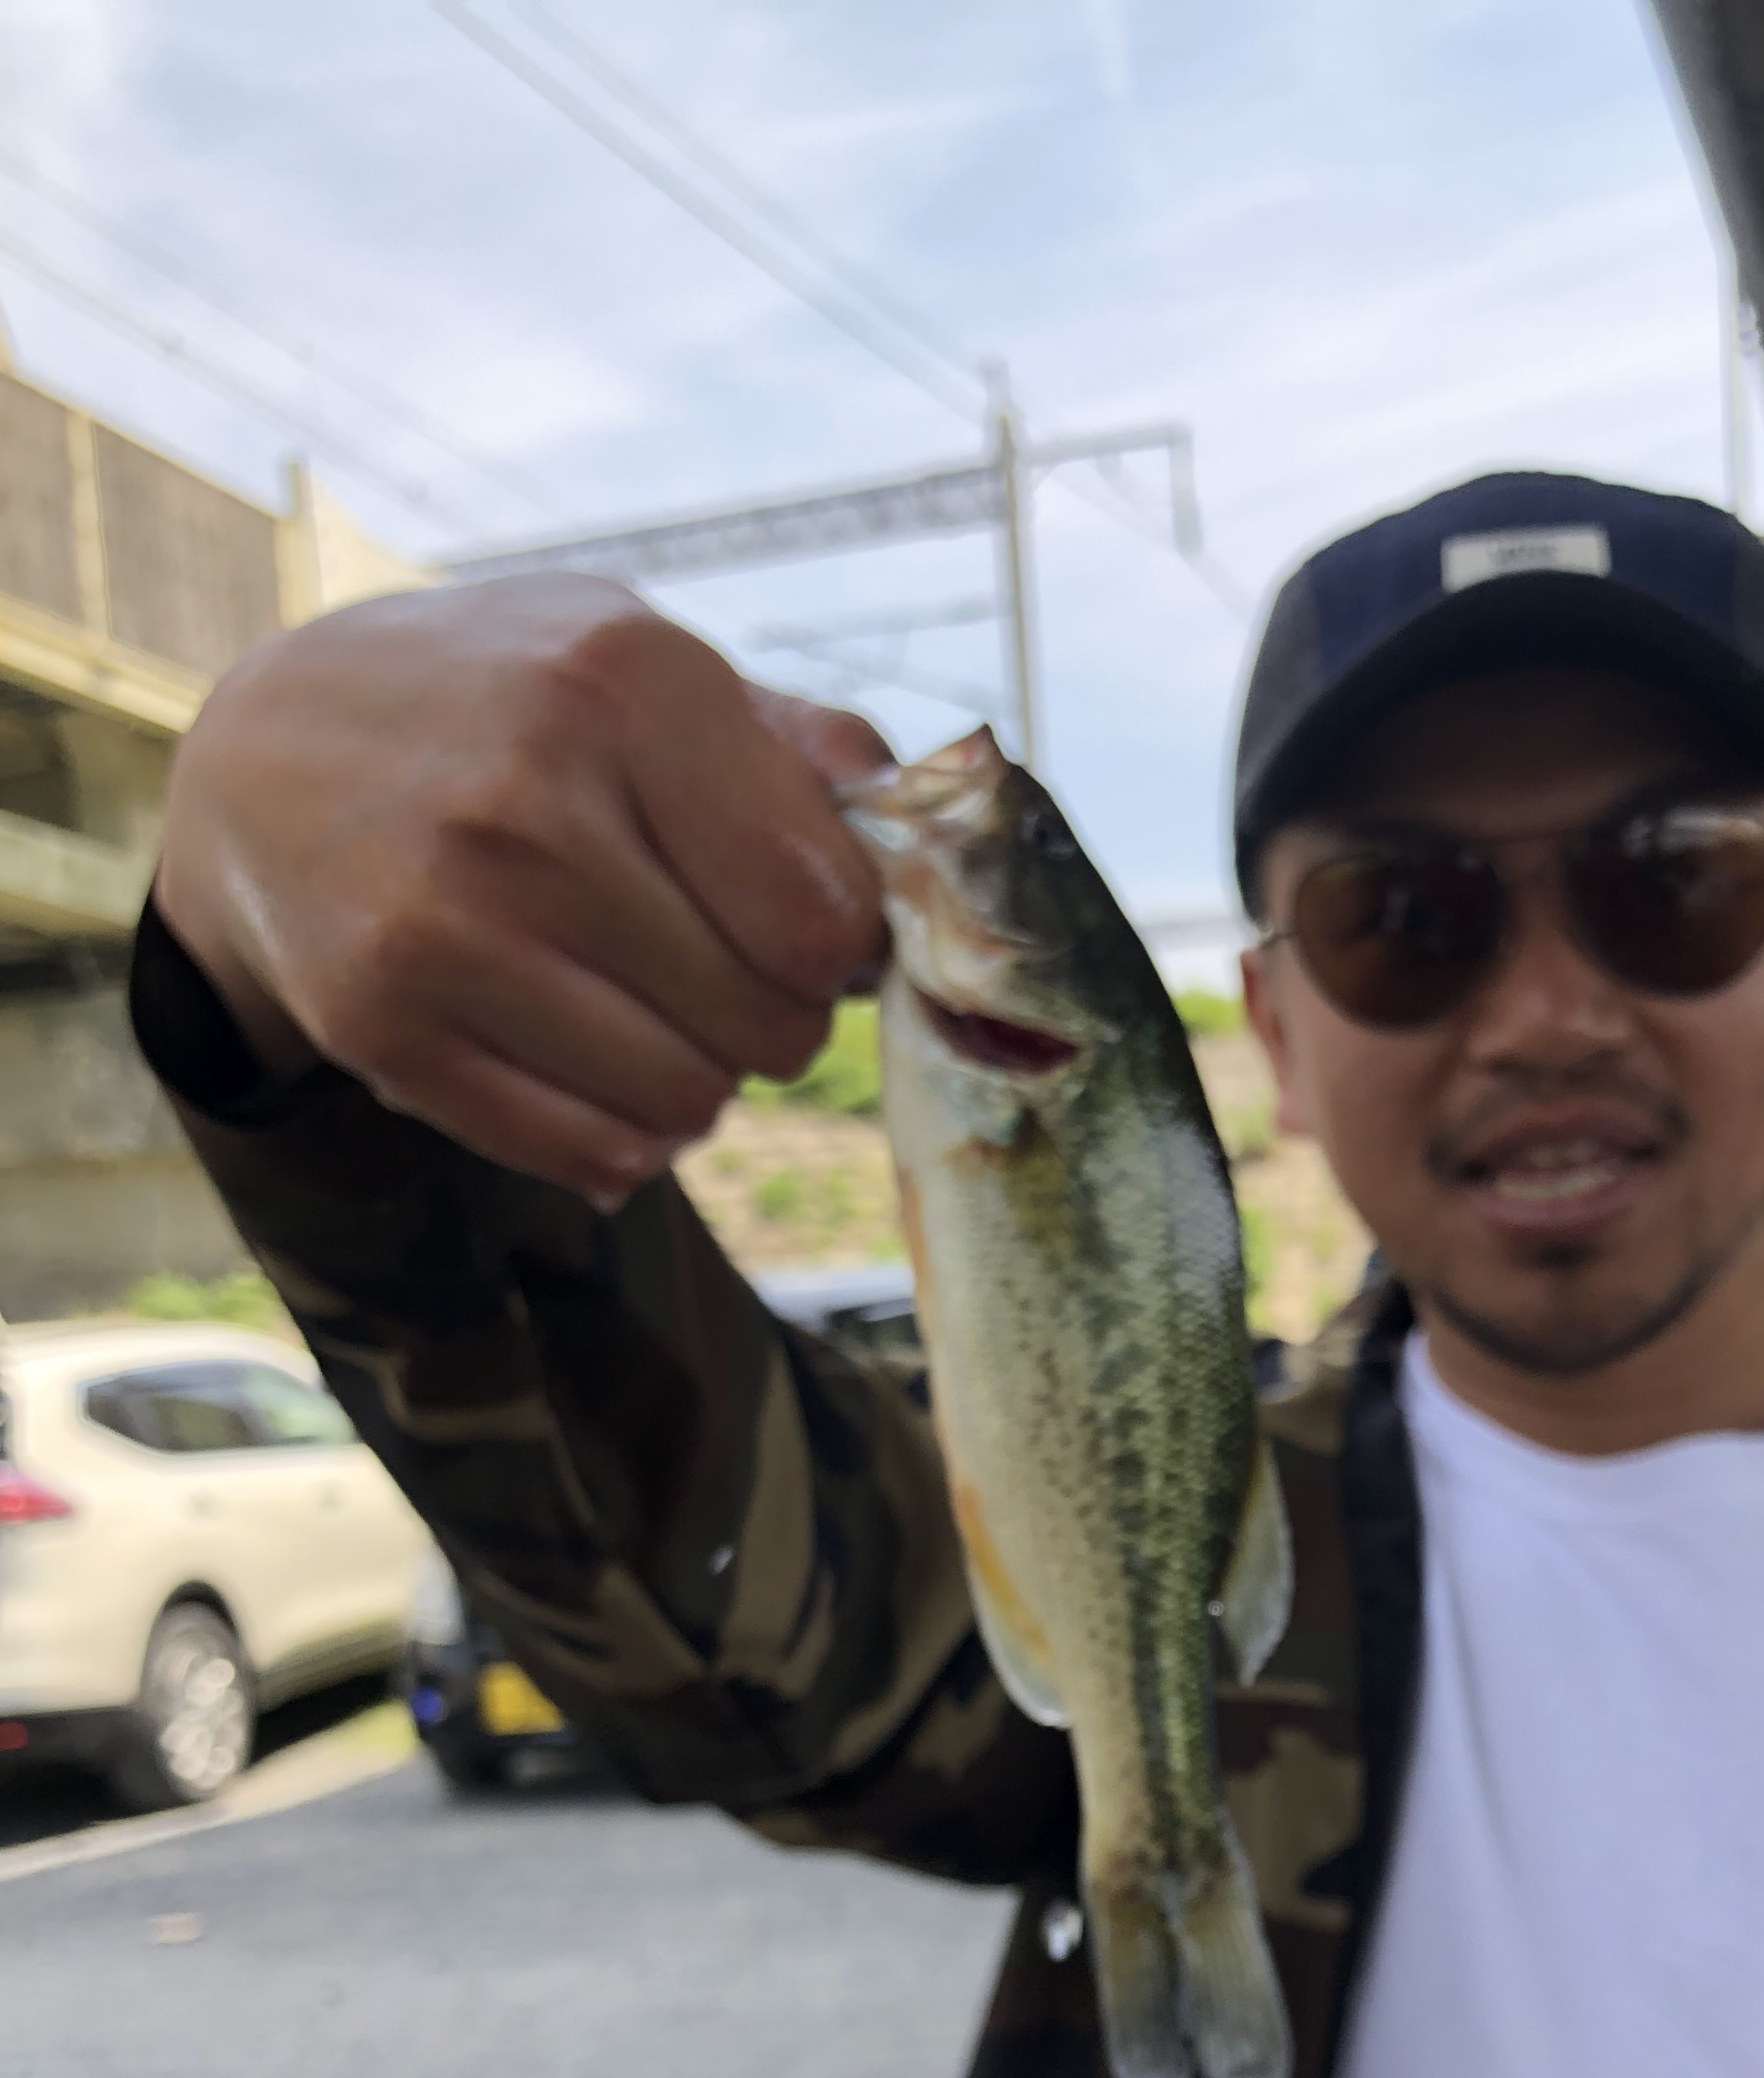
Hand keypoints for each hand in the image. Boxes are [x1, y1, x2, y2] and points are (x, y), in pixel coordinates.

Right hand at [155, 575, 891, 1208]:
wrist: (265, 760)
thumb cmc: (502, 706)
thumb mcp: (636, 659)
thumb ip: (796, 743)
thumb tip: (921, 825)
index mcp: (619, 684)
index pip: (828, 917)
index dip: (844, 948)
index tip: (802, 924)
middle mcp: (524, 802)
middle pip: (771, 1024)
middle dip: (774, 1017)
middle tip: (718, 968)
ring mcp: (442, 924)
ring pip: (689, 1102)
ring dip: (699, 1078)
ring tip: (647, 1005)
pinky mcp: (384, 1029)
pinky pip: (595, 1154)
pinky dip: (624, 1132)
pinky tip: (587, 1056)